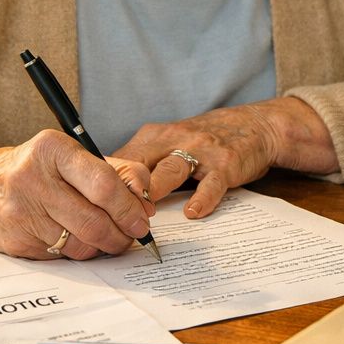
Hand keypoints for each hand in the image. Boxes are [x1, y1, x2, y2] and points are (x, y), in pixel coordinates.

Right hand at [0, 130, 156, 259]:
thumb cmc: (27, 169)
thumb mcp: (65, 156)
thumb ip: (113, 170)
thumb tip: (146, 200)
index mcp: (51, 150)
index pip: (103, 184)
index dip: (129, 207)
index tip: (142, 218)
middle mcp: (33, 180)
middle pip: (95, 221)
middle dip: (123, 234)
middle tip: (132, 235)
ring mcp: (21, 214)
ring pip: (82, 244)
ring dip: (103, 246)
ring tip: (107, 238)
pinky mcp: (15, 242)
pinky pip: (62, 256)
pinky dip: (78, 252)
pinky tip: (74, 239)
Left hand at [113, 97, 336, 218]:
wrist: (253, 126)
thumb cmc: (202, 141)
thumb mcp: (166, 143)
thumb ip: (138, 165)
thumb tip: (100, 193)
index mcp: (153, 137)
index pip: (120, 160)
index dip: (103, 185)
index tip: (90, 209)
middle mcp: (173, 139)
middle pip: (139, 164)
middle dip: (123, 191)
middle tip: (108, 217)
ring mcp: (201, 151)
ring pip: (170, 170)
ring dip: (155, 192)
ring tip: (143, 216)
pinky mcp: (226, 164)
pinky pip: (212, 183)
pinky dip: (202, 198)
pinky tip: (193, 213)